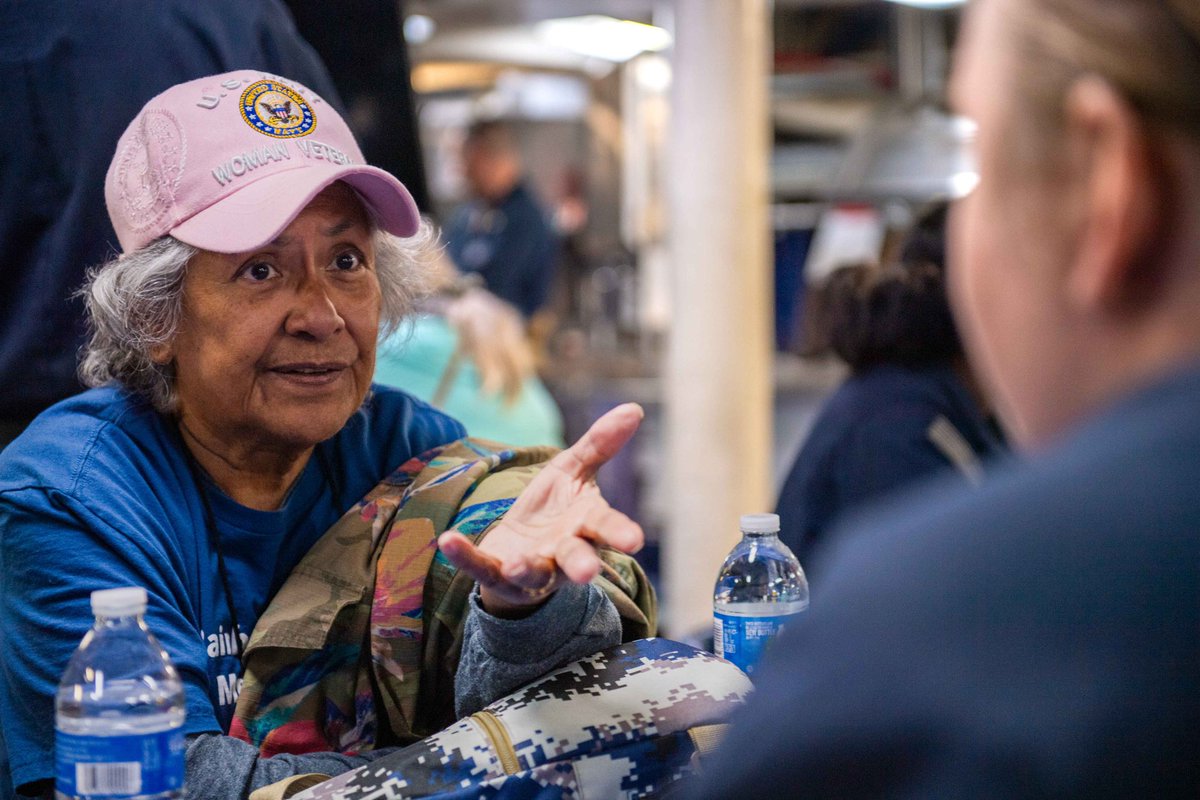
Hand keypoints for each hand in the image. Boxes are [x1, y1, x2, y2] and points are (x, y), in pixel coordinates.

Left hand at [437, 403, 644, 615]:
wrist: (518, 547)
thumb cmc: (555, 509)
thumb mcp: (572, 471)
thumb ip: (600, 444)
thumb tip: (634, 407)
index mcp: (586, 526)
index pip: (605, 527)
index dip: (618, 532)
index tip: (633, 540)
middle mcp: (563, 553)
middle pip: (575, 559)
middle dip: (581, 564)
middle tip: (587, 572)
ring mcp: (531, 569)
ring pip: (534, 573)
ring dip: (526, 567)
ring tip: (516, 564)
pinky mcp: (496, 575)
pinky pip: (481, 568)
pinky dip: (465, 557)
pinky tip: (448, 540)